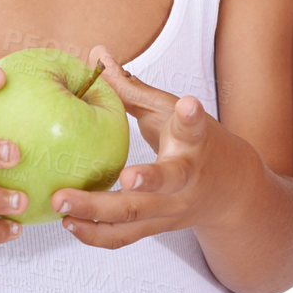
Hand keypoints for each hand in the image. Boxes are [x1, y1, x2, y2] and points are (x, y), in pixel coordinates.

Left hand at [55, 47, 226, 248]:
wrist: (230, 191)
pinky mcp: (157, 227)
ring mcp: (172, 207)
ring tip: (62, 204)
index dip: (193, 117)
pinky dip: (95, 234)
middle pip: (167, 181)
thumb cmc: (196, 143)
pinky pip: (124, 237)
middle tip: (123, 177)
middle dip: (144, 181)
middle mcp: (187, 177)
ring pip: (137, 216)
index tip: (190, 104)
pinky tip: (70, 224)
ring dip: (97, 213)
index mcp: (195, 142)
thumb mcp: (170, 111)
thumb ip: (133, 87)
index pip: (196, 128)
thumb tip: (97, 55)